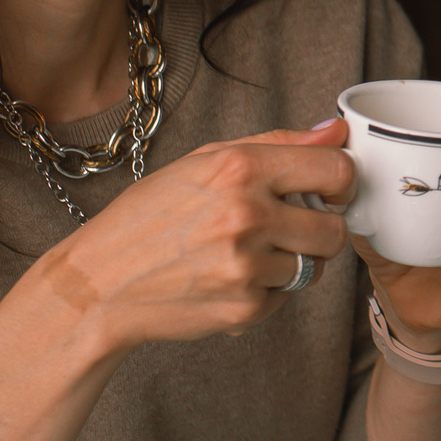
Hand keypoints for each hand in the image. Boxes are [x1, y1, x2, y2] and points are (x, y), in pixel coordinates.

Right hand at [22, 121, 356, 353]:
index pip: (336, 170)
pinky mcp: (246, 309)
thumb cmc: (149, 217)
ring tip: (248, 253)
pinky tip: (229, 278)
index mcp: (240, 169)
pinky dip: (267, 291)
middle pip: (335, 228)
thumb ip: (278, 143)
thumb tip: (337, 131)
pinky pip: (286, 298)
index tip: (329, 189)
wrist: (100, 283)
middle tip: (288, 227)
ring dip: (292, 262)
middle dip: (319, 229)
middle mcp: (247, 216)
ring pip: (314, 267)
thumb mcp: (204, 161)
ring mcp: (247, 267)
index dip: (340, 181)